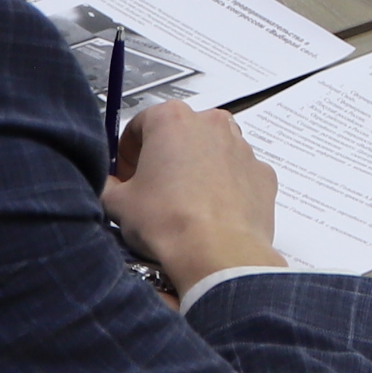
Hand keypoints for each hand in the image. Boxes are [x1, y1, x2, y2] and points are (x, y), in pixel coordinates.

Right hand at [104, 103, 281, 287]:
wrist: (218, 253)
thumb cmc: (168, 222)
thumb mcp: (118, 203)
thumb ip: (108, 185)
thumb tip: (110, 185)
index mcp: (172, 119)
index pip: (141, 123)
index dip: (127, 150)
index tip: (125, 174)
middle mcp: (211, 124)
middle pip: (180, 132)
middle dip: (164, 156)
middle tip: (153, 189)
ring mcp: (242, 147)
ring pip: (212, 150)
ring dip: (196, 168)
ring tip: (183, 203)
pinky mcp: (263, 173)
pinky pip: (237, 173)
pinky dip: (225, 187)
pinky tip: (211, 212)